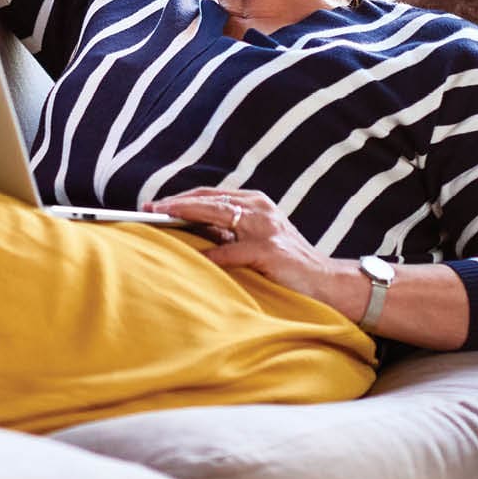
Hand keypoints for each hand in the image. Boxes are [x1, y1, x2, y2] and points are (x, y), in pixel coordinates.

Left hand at [143, 187, 338, 303]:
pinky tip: (194, 257)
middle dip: (177, 203)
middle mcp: (260, 209)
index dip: (180, 198)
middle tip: (149, 208)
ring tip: (163, 218)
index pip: (210, 195)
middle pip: (210, 199)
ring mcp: (267, 228)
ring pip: (219, 214)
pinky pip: (234, 251)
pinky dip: (213, 254)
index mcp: (254, 203)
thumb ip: (225, 233)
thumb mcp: (253, 240)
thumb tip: (186, 229)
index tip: (154, 204)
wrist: (328, 283)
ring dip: (187, 214)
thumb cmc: (285, 263)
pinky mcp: (271, 251)